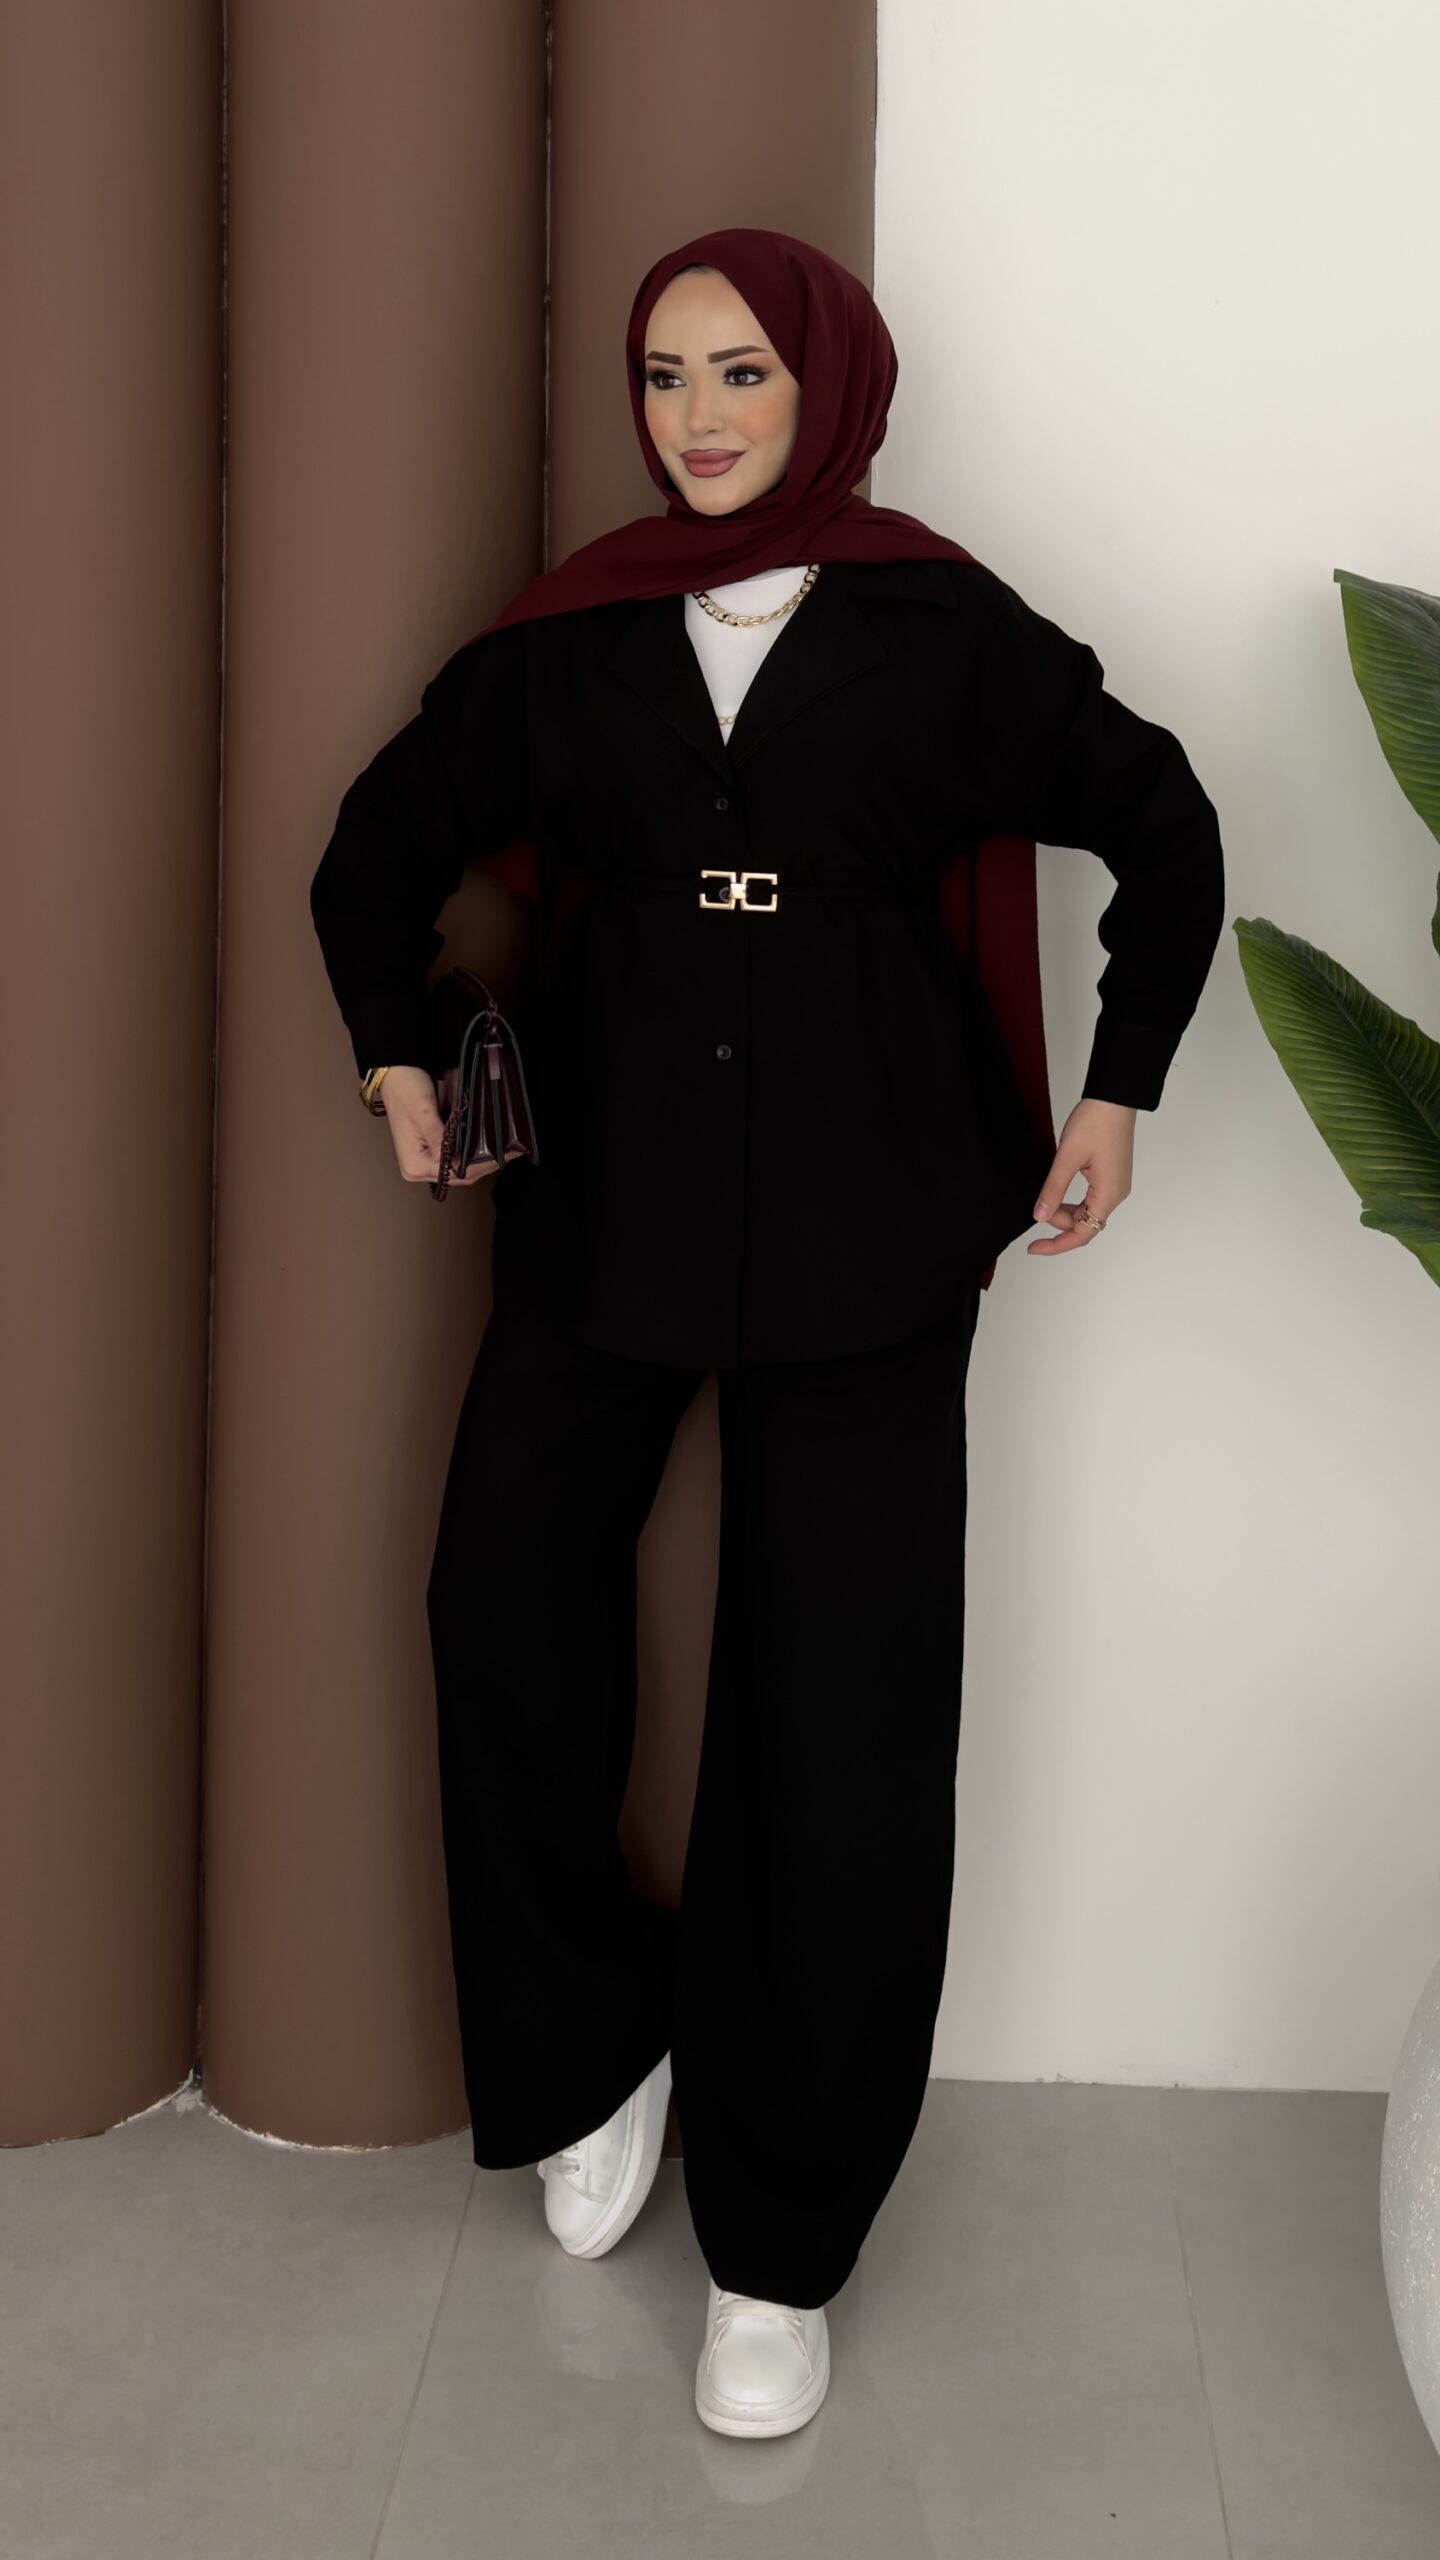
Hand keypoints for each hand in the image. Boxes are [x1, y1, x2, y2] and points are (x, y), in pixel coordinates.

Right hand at [377, 1065, 497, 1185]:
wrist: (394, 1075)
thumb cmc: (405, 1089)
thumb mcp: (424, 1112)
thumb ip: (439, 1137)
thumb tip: (455, 1160)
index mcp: (414, 1164)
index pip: (455, 1173)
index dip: (482, 1166)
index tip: (504, 1154)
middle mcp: (418, 1168)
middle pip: (459, 1175)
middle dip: (485, 1165)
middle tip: (510, 1151)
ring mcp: (423, 1162)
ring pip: (459, 1169)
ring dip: (481, 1161)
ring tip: (503, 1150)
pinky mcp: (429, 1152)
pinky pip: (454, 1159)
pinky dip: (470, 1155)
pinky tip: (487, 1146)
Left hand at [1027, 1097, 1134, 1256]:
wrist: (1113, 1098)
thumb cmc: (1096, 1122)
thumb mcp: (1067, 1157)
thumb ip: (1053, 1190)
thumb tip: (1040, 1215)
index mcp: (1108, 1194)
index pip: (1083, 1234)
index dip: (1057, 1244)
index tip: (1035, 1247)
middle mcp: (1116, 1194)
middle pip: (1085, 1224)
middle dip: (1058, 1221)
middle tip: (1038, 1206)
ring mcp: (1115, 1185)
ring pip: (1086, 1211)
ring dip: (1065, 1210)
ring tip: (1046, 1196)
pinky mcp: (1111, 1175)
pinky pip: (1090, 1198)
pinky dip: (1072, 1200)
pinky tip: (1057, 1190)